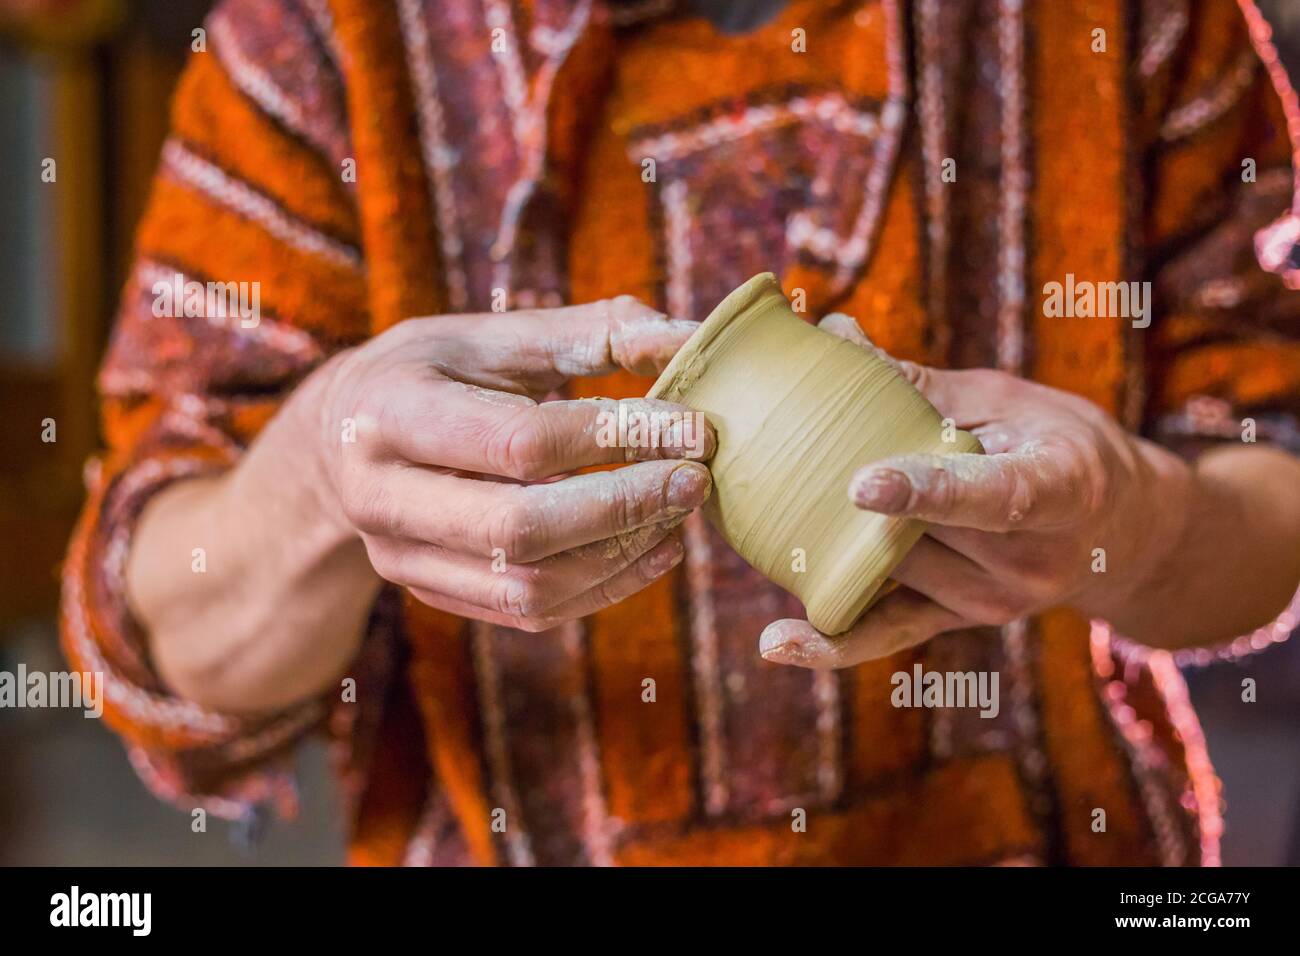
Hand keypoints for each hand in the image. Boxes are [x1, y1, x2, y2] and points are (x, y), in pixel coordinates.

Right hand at [315, 297, 715, 632]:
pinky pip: (527, 612)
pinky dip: (602, 588)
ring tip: (678, 515)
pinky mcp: (429, 593)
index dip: (617, 437)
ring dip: (620, 556)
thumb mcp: (494, 336)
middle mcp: (380, 496)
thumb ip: (589, 332)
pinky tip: (652, 550)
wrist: (341, 439)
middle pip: (519, 529)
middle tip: (694, 482)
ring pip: (527, 586)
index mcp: (390, 413)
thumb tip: (686, 338)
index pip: (521, 442)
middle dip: (623, 509)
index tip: (695, 427)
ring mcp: (398, 557)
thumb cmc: (432, 373)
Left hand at [759, 314, 1191, 668]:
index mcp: (1059, 491)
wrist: (1118, 529)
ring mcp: (993, 603)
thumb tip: (833, 335)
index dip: (926, 490)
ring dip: (830, 536)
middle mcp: (1029, 562)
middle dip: (847, 499)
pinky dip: (833, 643)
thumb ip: (921, 385)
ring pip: (889, 569)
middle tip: (774, 456)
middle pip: (920, 534)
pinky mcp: (957, 623)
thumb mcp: (1008, 403)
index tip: (861, 483)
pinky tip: (778, 644)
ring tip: (768, 493)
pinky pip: (889, 636)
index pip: (992, 496)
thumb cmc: (1059, 443)